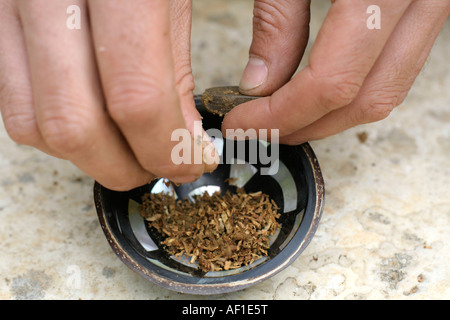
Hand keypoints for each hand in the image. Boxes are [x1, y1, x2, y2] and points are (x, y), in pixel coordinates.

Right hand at [0, 0, 215, 190]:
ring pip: (32, 122)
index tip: (193, 162)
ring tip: (132, 151)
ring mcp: (9, 1)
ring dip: (88, 155)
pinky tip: (97, 120)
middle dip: (125, 166)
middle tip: (163, 169)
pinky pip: (13, 96)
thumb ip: (187, 60)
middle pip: (73, 124)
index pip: (135, 97)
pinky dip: (58, 126)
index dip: (167, 149)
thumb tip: (187, 136)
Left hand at [222, 0, 449, 143]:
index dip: (284, 115)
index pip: (334, 80)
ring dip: (333, 114)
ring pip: (389, 87)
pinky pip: (395, 62)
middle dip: (309, 125)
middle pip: (370, 97)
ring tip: (285, 117)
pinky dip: (354, 86)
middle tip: (263, 131)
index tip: (244, 124)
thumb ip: (277, 19)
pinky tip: (315, 89)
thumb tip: (261, 84)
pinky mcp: (425, 0)